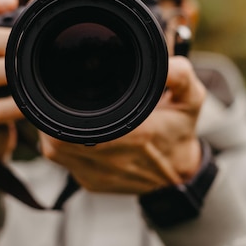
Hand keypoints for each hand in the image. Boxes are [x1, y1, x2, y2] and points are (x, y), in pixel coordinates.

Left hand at [38, 56, 205, 193]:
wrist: (179, 173)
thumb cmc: (180, 132)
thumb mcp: (190, 99)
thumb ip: (180, 76)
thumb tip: (167, 62)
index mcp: (136, 136)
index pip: (88, 123)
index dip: (70, 105)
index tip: (69, 87)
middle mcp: (112, 159)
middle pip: (62, 135)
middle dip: (57, 113)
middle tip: (59, 93)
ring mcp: (97, 175)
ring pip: (56, 150)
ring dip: (55, 129)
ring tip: (65, 110)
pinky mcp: (89, 183)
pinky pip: (63, 162)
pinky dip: (61, 144)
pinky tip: (72, 130)